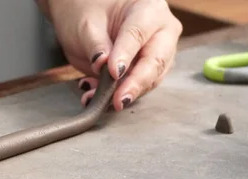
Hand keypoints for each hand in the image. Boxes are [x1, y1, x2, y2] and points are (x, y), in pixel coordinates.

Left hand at [38, 0, 181, 110]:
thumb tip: (102, 64)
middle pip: (155, 61)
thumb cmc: (90, 12)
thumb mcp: (87, 24)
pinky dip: (117, 95)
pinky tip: (96, 95)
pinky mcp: (149, 72)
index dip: (126, 55)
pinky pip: (138, 88)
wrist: (89, 19)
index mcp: (149, 9)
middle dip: (135, 83)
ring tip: (95, 97)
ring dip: (123, 93)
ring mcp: (159, 53)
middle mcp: (161, 31)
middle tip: (118, 100)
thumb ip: (96, 44)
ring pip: (150, 80)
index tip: (112, 72)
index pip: (139, 34)